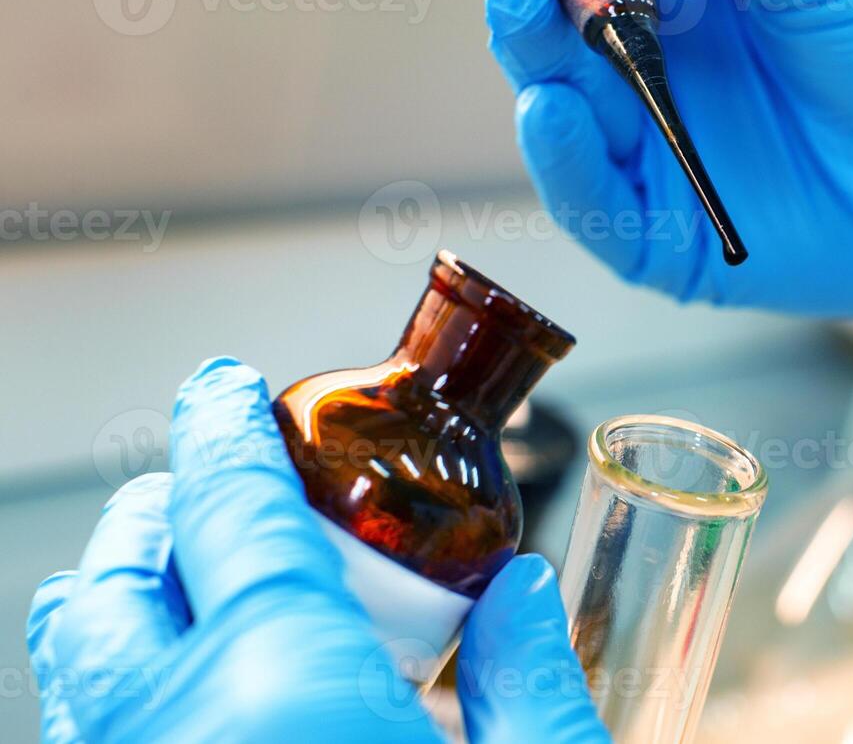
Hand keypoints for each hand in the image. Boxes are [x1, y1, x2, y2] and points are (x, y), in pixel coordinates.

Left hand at [27, 358, 607, 743]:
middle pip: (116, 581)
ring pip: (74, 666)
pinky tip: (183, 693)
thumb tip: (515, 592)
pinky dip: (113, 687)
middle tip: (204, 484)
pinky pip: (88, 731)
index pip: (229, 507)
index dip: (221, 427)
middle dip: (154, 509)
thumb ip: (535, 681)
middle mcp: (178, 736)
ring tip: (174, 576)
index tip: (225, 388)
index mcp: (289, 691)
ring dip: (118, 597)